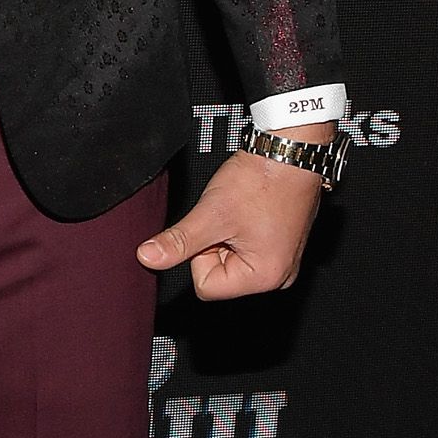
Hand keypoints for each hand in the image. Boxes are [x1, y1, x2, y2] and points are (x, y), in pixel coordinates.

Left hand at [136, 130, 331, 300]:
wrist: (289, 151)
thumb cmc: (262, 180)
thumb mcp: (210, 213)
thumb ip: (177, 241)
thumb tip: (148, 258)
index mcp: (265, 277)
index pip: (206, 285)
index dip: (201, 254)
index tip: (217, 228)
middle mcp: (279, 276)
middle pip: (220, 275)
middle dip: (215, 245)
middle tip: (230, 217)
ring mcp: (283, 261)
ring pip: (231, 260)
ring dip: (226, 236)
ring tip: (241, 212)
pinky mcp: (282, 246)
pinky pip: (246, 249)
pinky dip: (240, 231)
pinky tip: (249, 212)